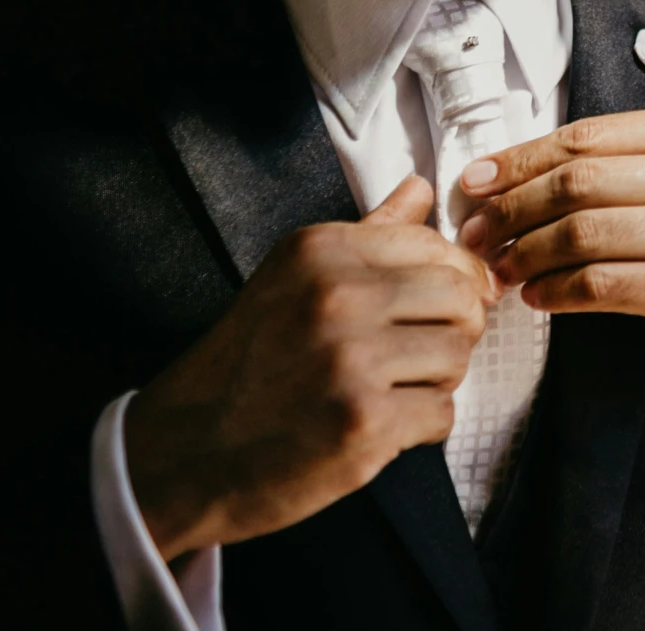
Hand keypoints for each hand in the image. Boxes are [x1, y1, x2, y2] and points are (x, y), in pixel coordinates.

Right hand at [125, 177, 495, 560]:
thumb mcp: (291, 280)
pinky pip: (442, 413)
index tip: (440, 305)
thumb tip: (419, 189)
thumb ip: (367, 234)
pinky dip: (421, 427)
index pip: (437, 246)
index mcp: (321, 251)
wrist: (182, 456)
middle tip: (421, 352)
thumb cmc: (241, 369)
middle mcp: (337, 297)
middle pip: (461, 297)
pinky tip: (382, 425)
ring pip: (458, 355)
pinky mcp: (364, 423)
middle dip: (454, 329)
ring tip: (395, 389)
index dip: (454, 280)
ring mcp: (351, 361)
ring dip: (438, 379)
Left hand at [456, 106, 644, 420]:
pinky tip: (540, 297)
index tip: (477, 181)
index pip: (584, 136)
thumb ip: (639, 160)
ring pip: (579, 233)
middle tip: (475, 232)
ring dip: (523, 255)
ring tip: (500, 269)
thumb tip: (534, 170)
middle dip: (509, 209)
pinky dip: (556, 294)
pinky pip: (600, 286)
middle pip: (574, 181)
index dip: (518, 159)